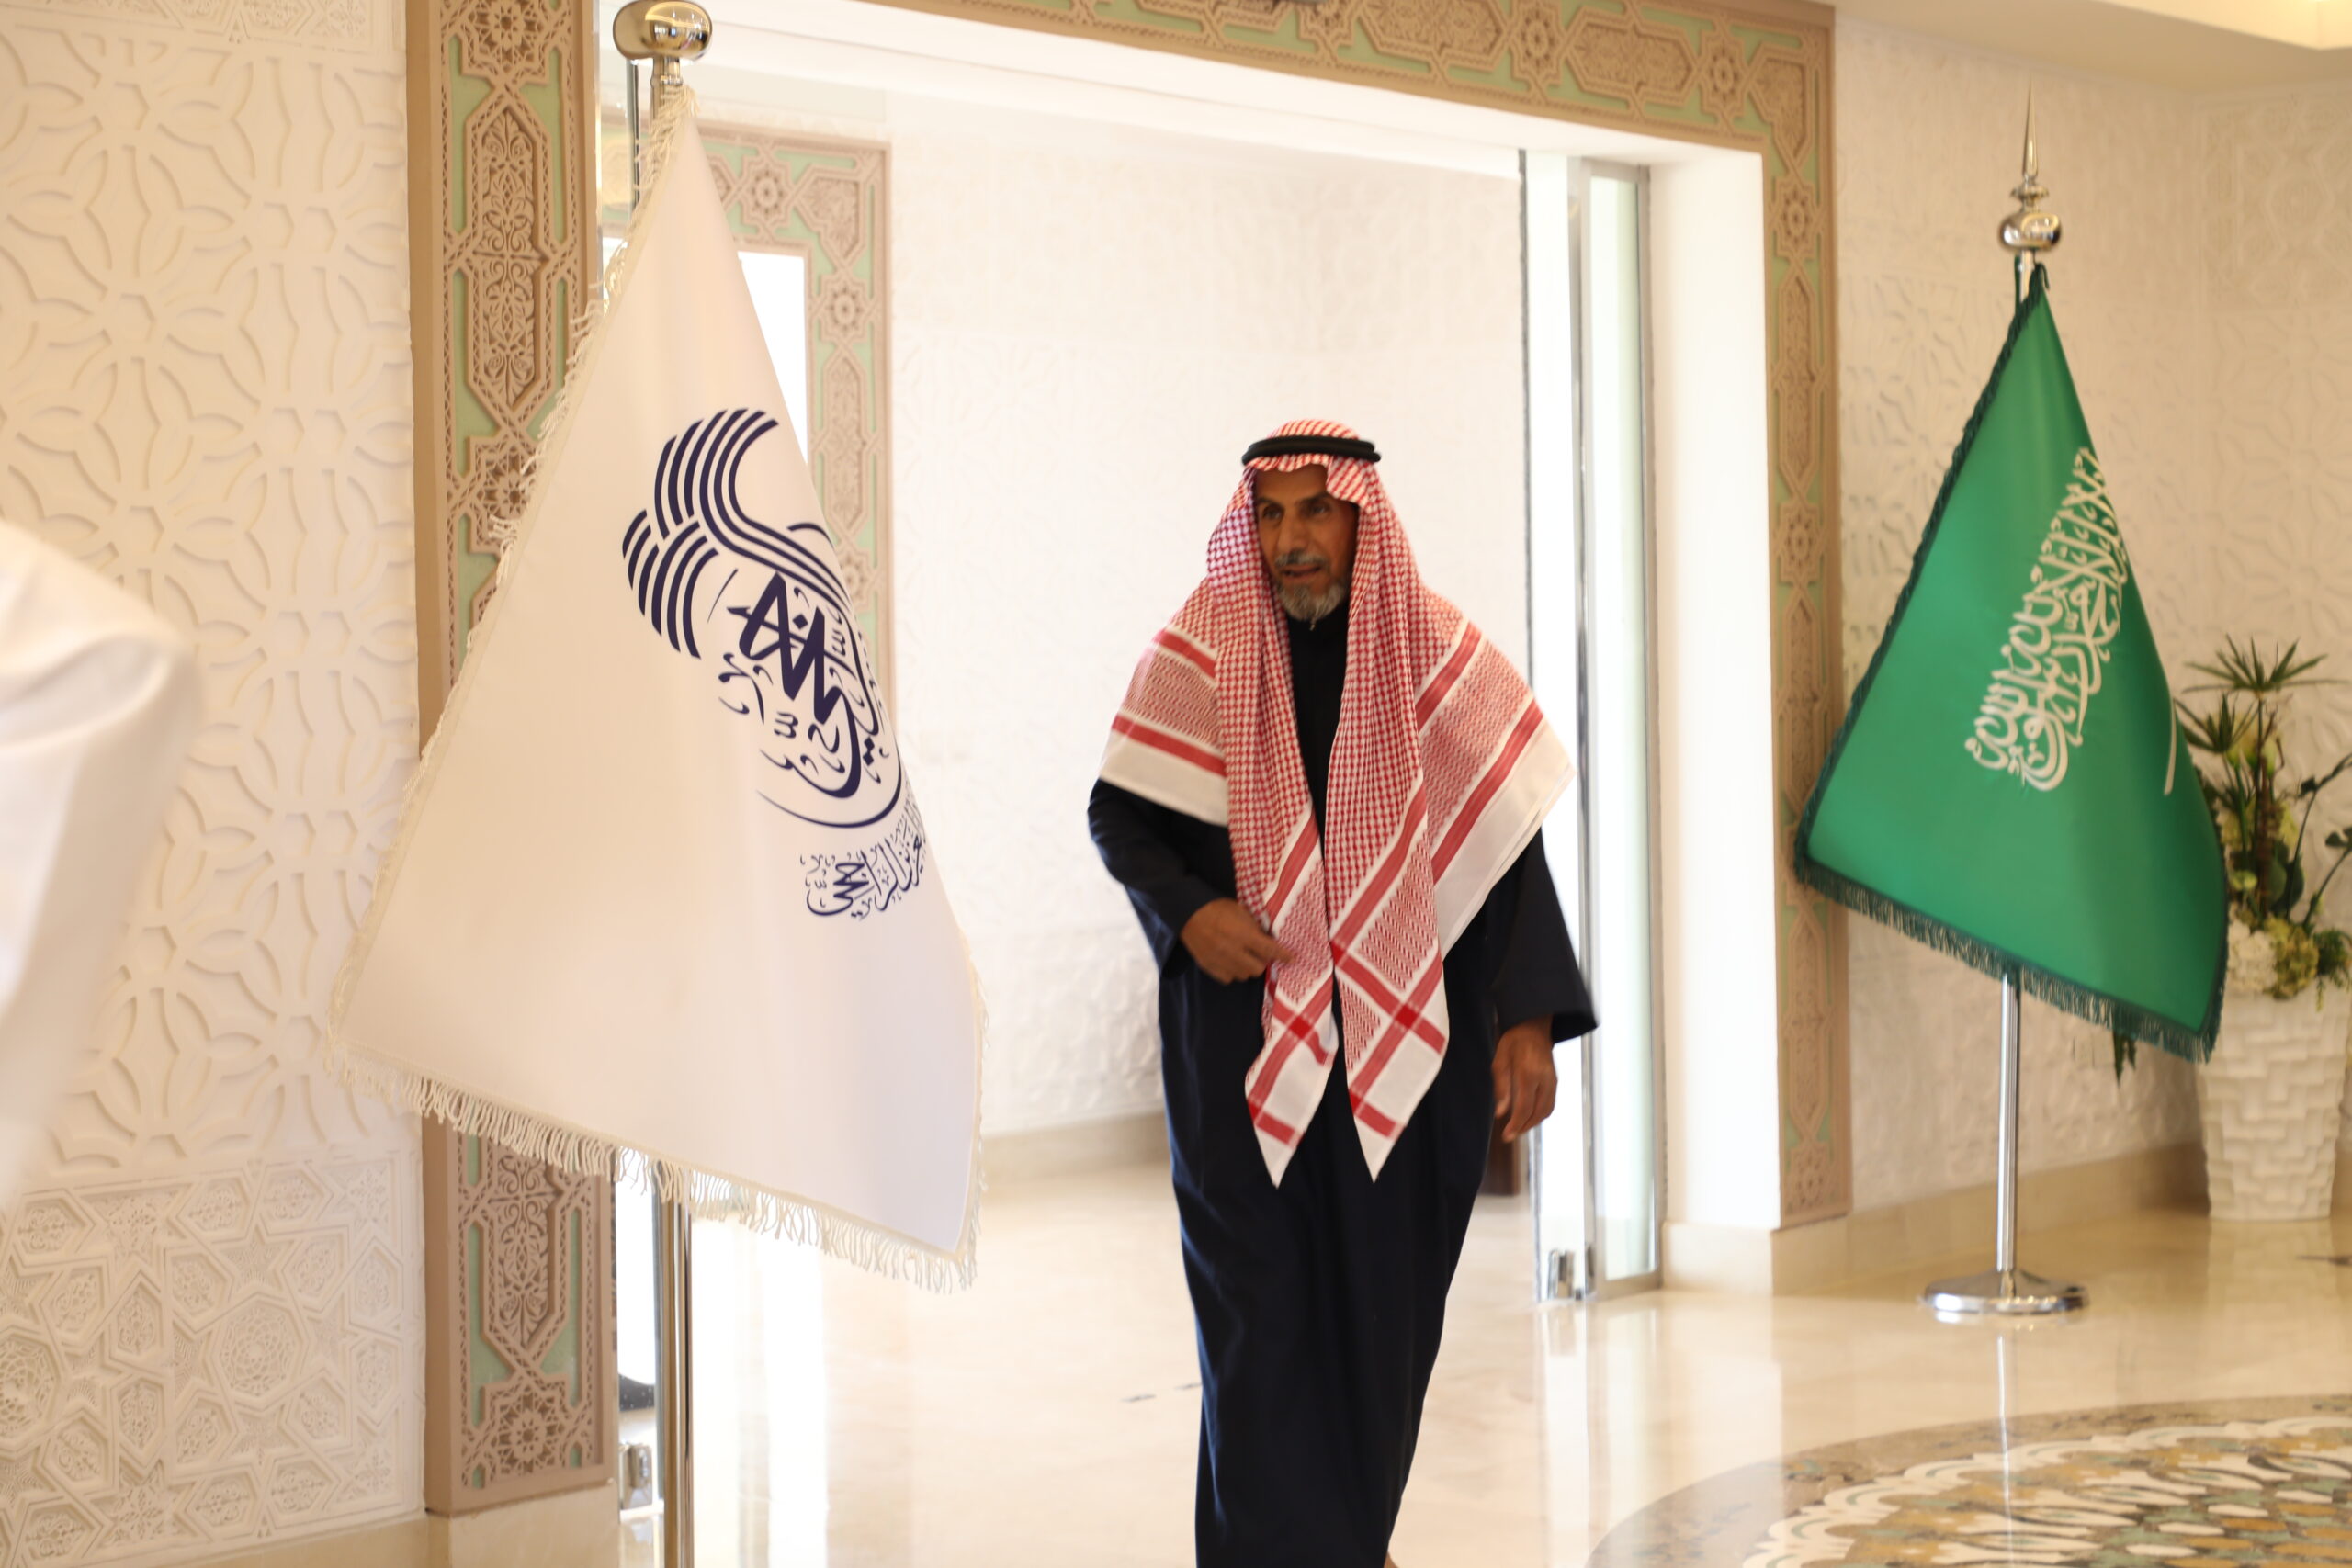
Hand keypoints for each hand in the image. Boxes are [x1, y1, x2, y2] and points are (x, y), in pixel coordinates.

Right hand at [1180, 899, 1294, 983]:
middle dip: (1261, 961)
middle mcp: (1232, 950)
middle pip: (1258, 968)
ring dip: (1247, 967)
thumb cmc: (1217, 908)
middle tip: (1258, 952)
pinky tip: (1230, 961)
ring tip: (1243, 956)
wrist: (1188, 913)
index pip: (1269, 950)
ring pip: (1243, 975)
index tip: (1292, 959)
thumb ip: (1254, 926)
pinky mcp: (1209, 967)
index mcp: (1242, 934)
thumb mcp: (1241, 911)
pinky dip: (1232, 972)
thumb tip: (1267, 939)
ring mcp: (1220, 961)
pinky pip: (1228, 978)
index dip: (1283, 955)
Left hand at [1491, 1020, 1557, 1142]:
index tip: (1506, 1136)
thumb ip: (1501, 1088)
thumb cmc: (1513, 1043)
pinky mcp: (1555, 1081)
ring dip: (1533, 1122)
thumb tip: (1501, 1113)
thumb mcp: (1499, 1061)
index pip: (1524, 1108)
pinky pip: (1550, 1103)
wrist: (1534, 1027)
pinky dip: (1540, 1114)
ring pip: (1547, 1110)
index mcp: (1529, 1074)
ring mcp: (1552, 1081)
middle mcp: (1544, 1080)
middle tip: (1510, 1134)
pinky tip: (1528, 1116)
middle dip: (1524, 1127)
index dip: (1516, 1125)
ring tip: (1518, 1127)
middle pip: (1538, 1113)